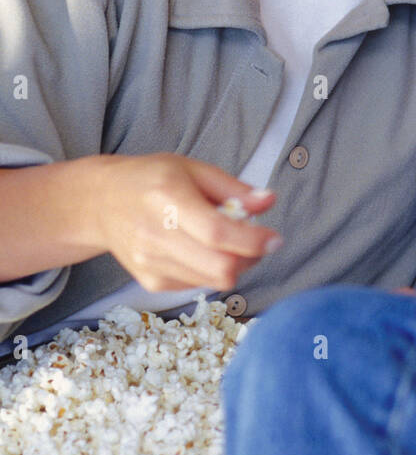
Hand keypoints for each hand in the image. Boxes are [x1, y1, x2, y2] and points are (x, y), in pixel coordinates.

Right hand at [75, 153, 280, 292]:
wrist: (101, 203)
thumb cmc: (151, 180)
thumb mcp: (193, 169)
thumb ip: (233, 188)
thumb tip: (268, 201)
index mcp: (168, 198)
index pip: (216, 233)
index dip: (252, 241)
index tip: (274, 239)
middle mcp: (155, 235)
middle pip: (218, 267)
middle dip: (251, 258)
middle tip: (259, 242)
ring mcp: (150, 263)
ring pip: (212, 281)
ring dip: (234, 265)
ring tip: (230, 242)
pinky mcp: (149, 282)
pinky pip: (197, 285)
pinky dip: (211, 271)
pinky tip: (203, 251)